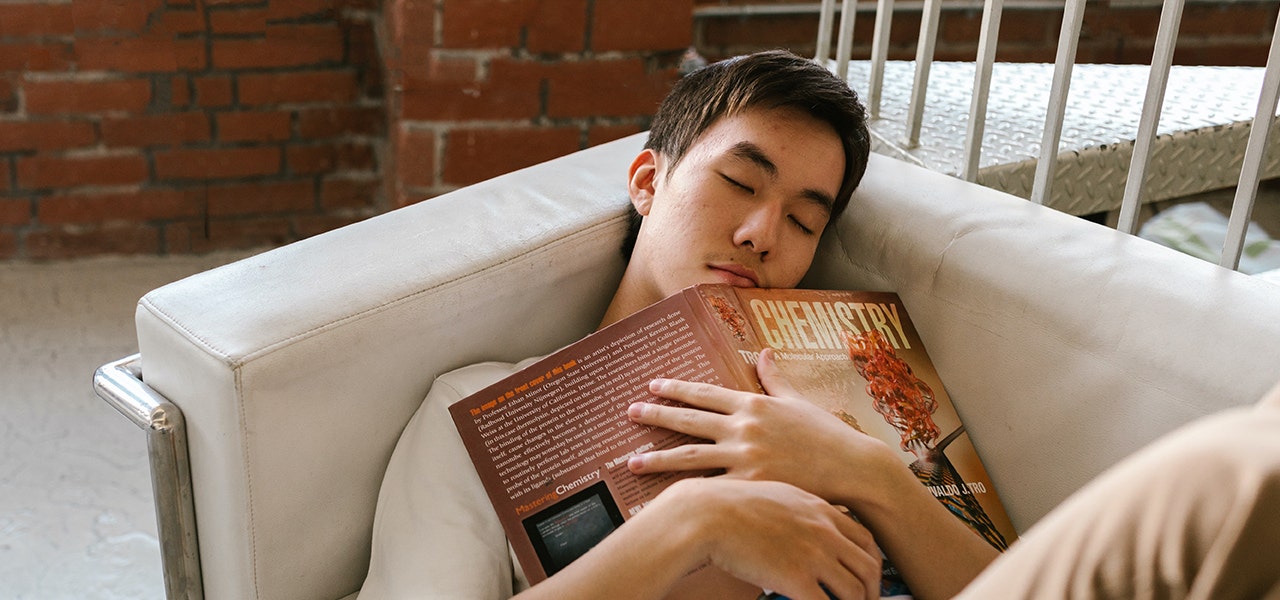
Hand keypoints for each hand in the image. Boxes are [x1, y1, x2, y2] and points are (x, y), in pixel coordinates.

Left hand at [627, 348, 896, 506]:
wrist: (852, 468)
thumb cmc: (828, 434)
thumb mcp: (799, 400)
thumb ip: (775, 378)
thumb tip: (763, 352)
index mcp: (753, 403)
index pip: (705, 393)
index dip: (676, 389)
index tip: (653, 385)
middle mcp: (744, 427)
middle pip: (689, 420)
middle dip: (656, 416)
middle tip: (630, 412)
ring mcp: (745, 457)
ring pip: (690, 457)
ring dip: (657, 457)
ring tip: (632, 461)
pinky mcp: (751, 486)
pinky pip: (711, 488)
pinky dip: (686, 492)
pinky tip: (665, 496)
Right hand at [652, 478, 881, 599]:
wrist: (706, 514)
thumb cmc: (728, 504)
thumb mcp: (774, 495)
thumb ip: (797, 511)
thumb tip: (804, 531)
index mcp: (820, 509)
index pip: (865, 539)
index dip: (872, 563)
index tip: (868, 578)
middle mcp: (824, 531)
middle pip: (868, 567)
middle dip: (872, 591)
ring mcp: (814, 555)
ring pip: (855, 591)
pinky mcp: (797, 579)